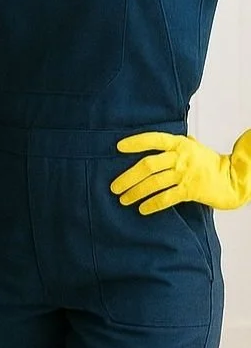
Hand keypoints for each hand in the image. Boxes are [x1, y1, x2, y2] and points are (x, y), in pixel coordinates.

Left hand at [111, 129, 250, 212]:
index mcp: (179, 143)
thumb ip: (174, 143)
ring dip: (136, 192)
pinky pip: (167, 198)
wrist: (233, 179)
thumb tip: (152, 141)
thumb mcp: (192, 146)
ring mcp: (185, 174)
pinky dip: (153, 204)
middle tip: (114, 186)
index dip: (135, 142)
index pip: (153, 139)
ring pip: (154, 183)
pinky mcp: (191, 191)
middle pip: (148, 165)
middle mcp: (180, 157)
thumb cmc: (208, 162)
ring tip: (123, 199)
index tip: (118, 147)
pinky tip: (142, 208)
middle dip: (128, 177)